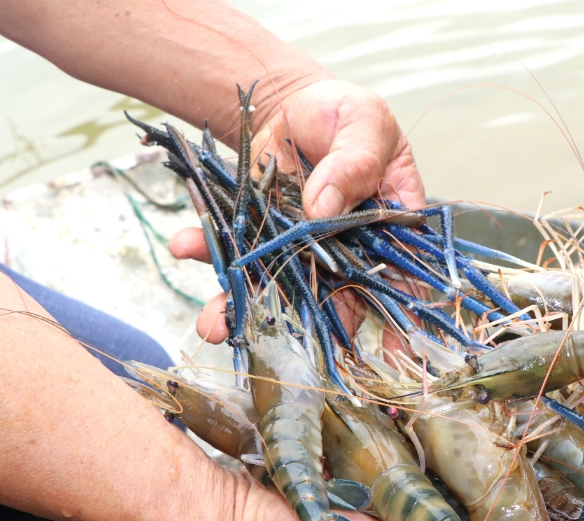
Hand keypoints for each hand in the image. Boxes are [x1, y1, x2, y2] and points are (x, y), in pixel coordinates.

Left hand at [168, 79, 424, 342]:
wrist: (290, 101)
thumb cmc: (342, 111)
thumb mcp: (363, 124)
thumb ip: (352, 163)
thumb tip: (325, 208)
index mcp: (387, 226)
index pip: (398, 279)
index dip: (396, 323)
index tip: (385, 356)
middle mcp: (345, 249)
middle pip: (330, 299)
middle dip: (298, 329)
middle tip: (269, 340)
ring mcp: (299, 247)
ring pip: (275, 288)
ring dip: (242, 308)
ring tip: (212, 324)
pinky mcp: (259, 235)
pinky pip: (235, 254)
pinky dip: (208, 253)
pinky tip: (185, 244)